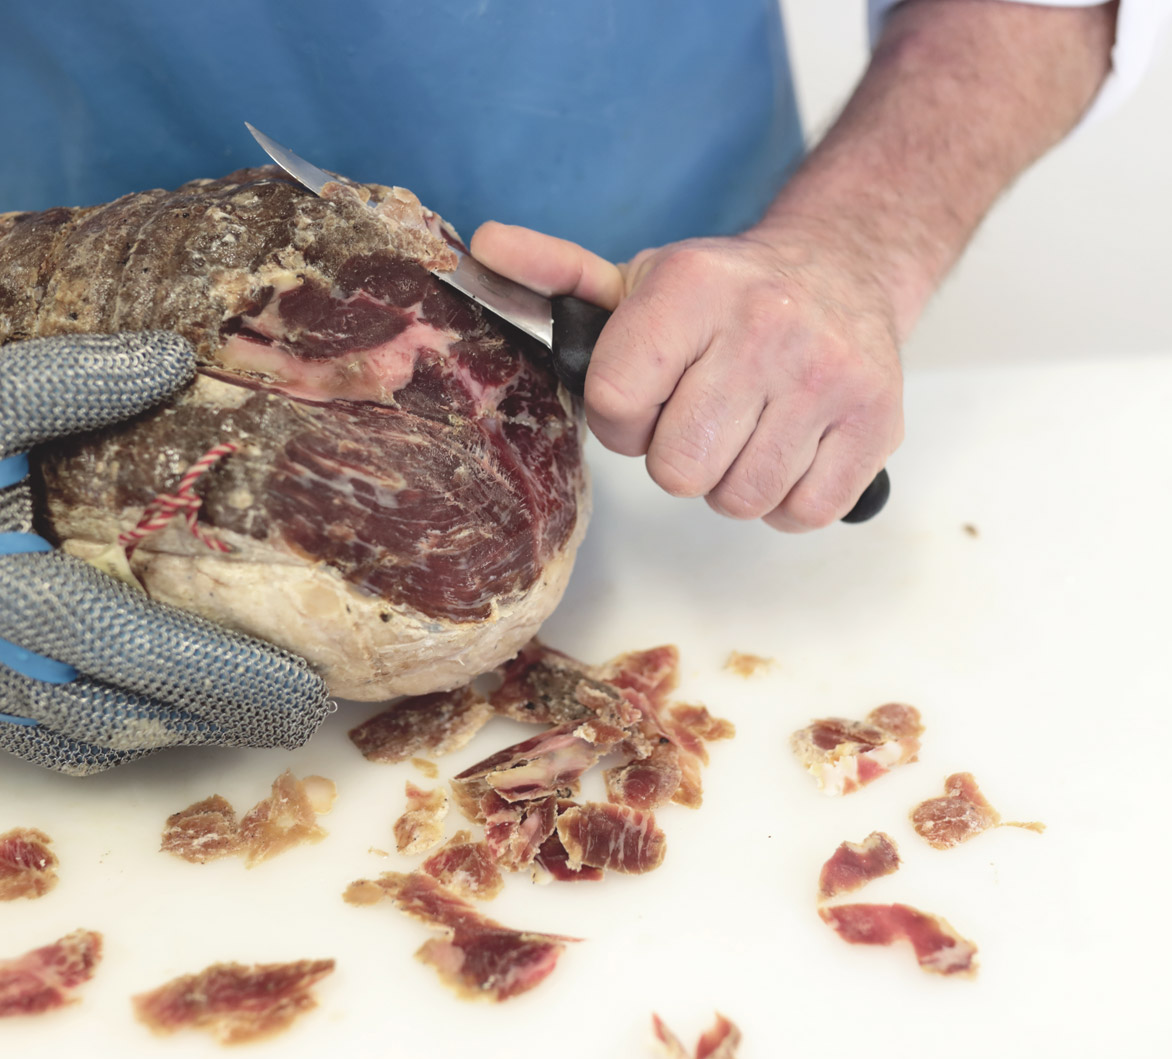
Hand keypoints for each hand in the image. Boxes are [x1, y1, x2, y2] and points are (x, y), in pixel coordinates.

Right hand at [0, 241, 326, 772]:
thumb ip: (77, 378)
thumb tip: (177, 358)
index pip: (137, 648)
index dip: (225, 675)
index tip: (303, 685)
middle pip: (128, 712)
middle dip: (222, 718)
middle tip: (305, 713)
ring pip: (86, 740)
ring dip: (173, 735)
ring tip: (248, 719)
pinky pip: (38, 745)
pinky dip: (106, 742)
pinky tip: (149, 728)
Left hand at [472, 220, 903, 530]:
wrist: (843, 266)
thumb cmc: (725, 294)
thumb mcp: (639, 278)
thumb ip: (556, 275)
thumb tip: (480, 247)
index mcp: (693, 289)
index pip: (617, 405)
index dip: (621, 420)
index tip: (643, 399)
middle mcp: (767, 326)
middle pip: (678, 469)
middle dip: (675, 458)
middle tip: (697, 418)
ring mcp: (828, 376)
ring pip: (738, 500)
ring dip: (730, 481)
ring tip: (743, 429)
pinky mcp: (876, 420)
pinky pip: (801, 512)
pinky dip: (785, 499)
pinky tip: (785, 447)